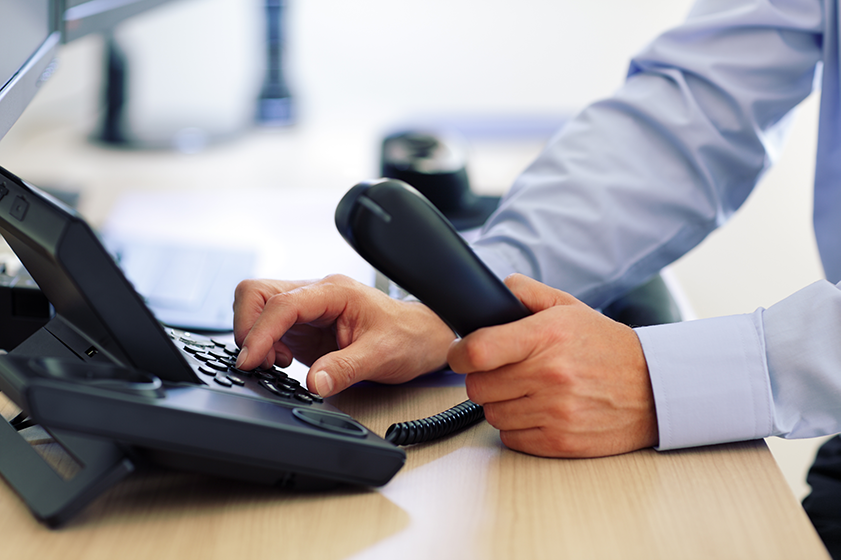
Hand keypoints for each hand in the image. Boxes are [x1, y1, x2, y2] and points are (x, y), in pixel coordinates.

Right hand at [233, 274, 455, 396]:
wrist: (421, 338)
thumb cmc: (407, 337)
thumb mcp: (381, 356)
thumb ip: (345, 368)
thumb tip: (313, 382)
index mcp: (334, 292)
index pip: (281, 302)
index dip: (260, 332)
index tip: (251, 360)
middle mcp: (316, 295)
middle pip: (257, 293)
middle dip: (248, 327)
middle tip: (259, 362)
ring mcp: (307, 310)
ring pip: (258, 307)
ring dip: (255, 338)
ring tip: (277, 363)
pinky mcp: (304, 327)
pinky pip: (269, 328)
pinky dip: (264, 346)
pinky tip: (284, 363)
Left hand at [447, 274, 657, 457]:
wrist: (654, 388)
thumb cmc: (606, 347)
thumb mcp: (570, 308)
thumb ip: (528, 293)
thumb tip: (496, 289)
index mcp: (546, 336)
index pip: (478, 350)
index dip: (459, 355)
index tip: (460, 356)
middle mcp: (549, 375)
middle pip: (477, 387)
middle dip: (483, 379)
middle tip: (503, 373)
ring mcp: (555, 411)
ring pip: (492, 414)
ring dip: (502, 404)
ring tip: (526, 392)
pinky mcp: (560, 442)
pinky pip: (511, 438)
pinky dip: (518, 428)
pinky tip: (538, 412)